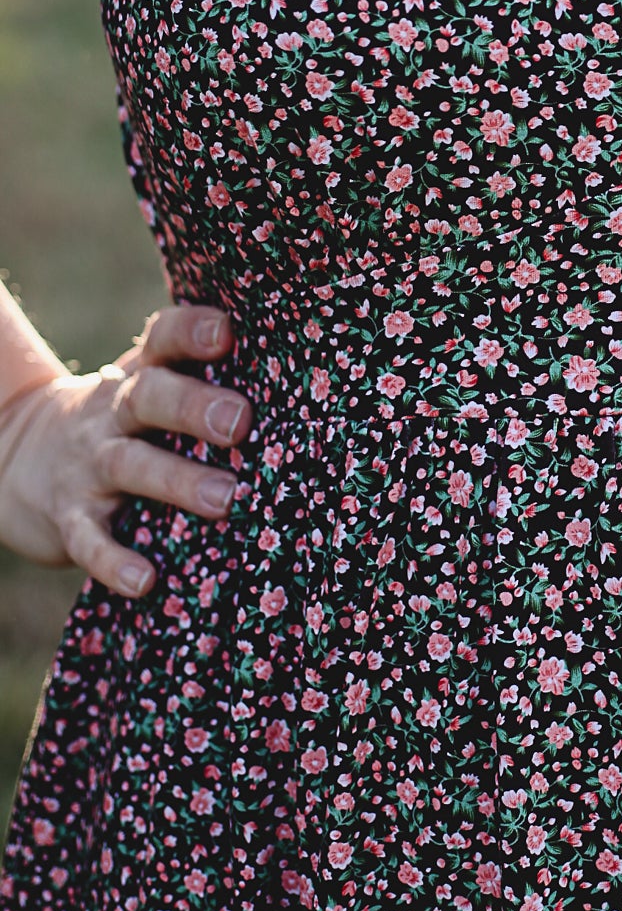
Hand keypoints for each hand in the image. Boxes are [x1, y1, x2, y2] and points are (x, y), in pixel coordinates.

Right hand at [0, 303, 247, 599]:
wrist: (20, 456)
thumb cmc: (124, 420)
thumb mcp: (148, 386)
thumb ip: (203, 379)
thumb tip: (303, 374)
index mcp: (141, 374)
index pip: (163, 338)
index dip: (191, 330)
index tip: (227, 331)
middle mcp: (113, 413)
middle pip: (148, 398)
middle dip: (192, 407)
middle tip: (239, 421)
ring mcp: (88, 465)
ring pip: (129, 465)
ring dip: (176, 481)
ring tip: (225, 498)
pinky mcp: (70, 518)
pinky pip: (90, 540)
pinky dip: (114, 561)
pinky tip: (145, 580)